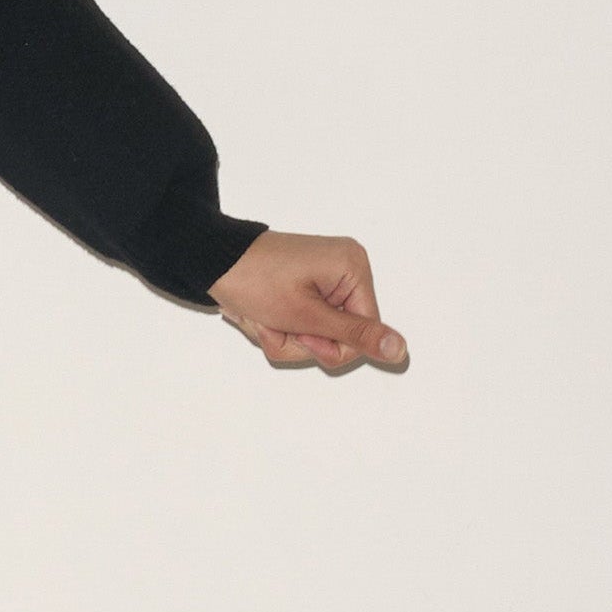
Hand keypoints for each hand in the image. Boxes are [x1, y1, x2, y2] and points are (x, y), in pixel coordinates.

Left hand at [208, 229, 406, 373]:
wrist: (210, 261)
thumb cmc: (253, 280)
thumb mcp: (306, 316)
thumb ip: (354, 335)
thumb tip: (401, 349)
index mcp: (353, 268)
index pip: (365, 331)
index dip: (330, 345)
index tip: (299, 332)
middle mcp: (343, 271)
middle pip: (339, 336)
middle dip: (302, 340)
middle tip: (275, 322)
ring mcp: (323, 279)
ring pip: (316, 336)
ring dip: (284, 336)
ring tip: (262, 317)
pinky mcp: (305, 288)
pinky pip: (302, 325)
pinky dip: (278, 328)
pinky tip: (260, 314)